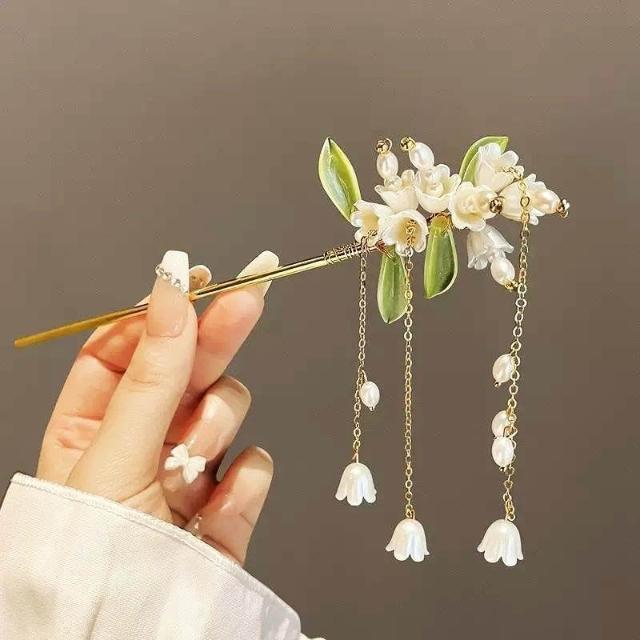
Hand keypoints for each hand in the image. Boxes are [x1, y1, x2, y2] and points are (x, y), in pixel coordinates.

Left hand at [36, 249, 278, 564]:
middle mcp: (145, 436)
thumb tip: (171, 291)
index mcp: (95, 421)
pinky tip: (214, 510)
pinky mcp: (230, 498)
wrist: (134, 634)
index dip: (164, 313)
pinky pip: (254, 463)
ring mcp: (192, 465)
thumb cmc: (98, 551)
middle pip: (188, 366)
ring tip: (187, 468)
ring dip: (214, 430)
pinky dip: (239, 484)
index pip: (131, 346)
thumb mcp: (116, 451)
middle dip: (218, 335)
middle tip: (254, 293)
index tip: (196, 281)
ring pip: (229, 408)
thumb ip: (153, 371)